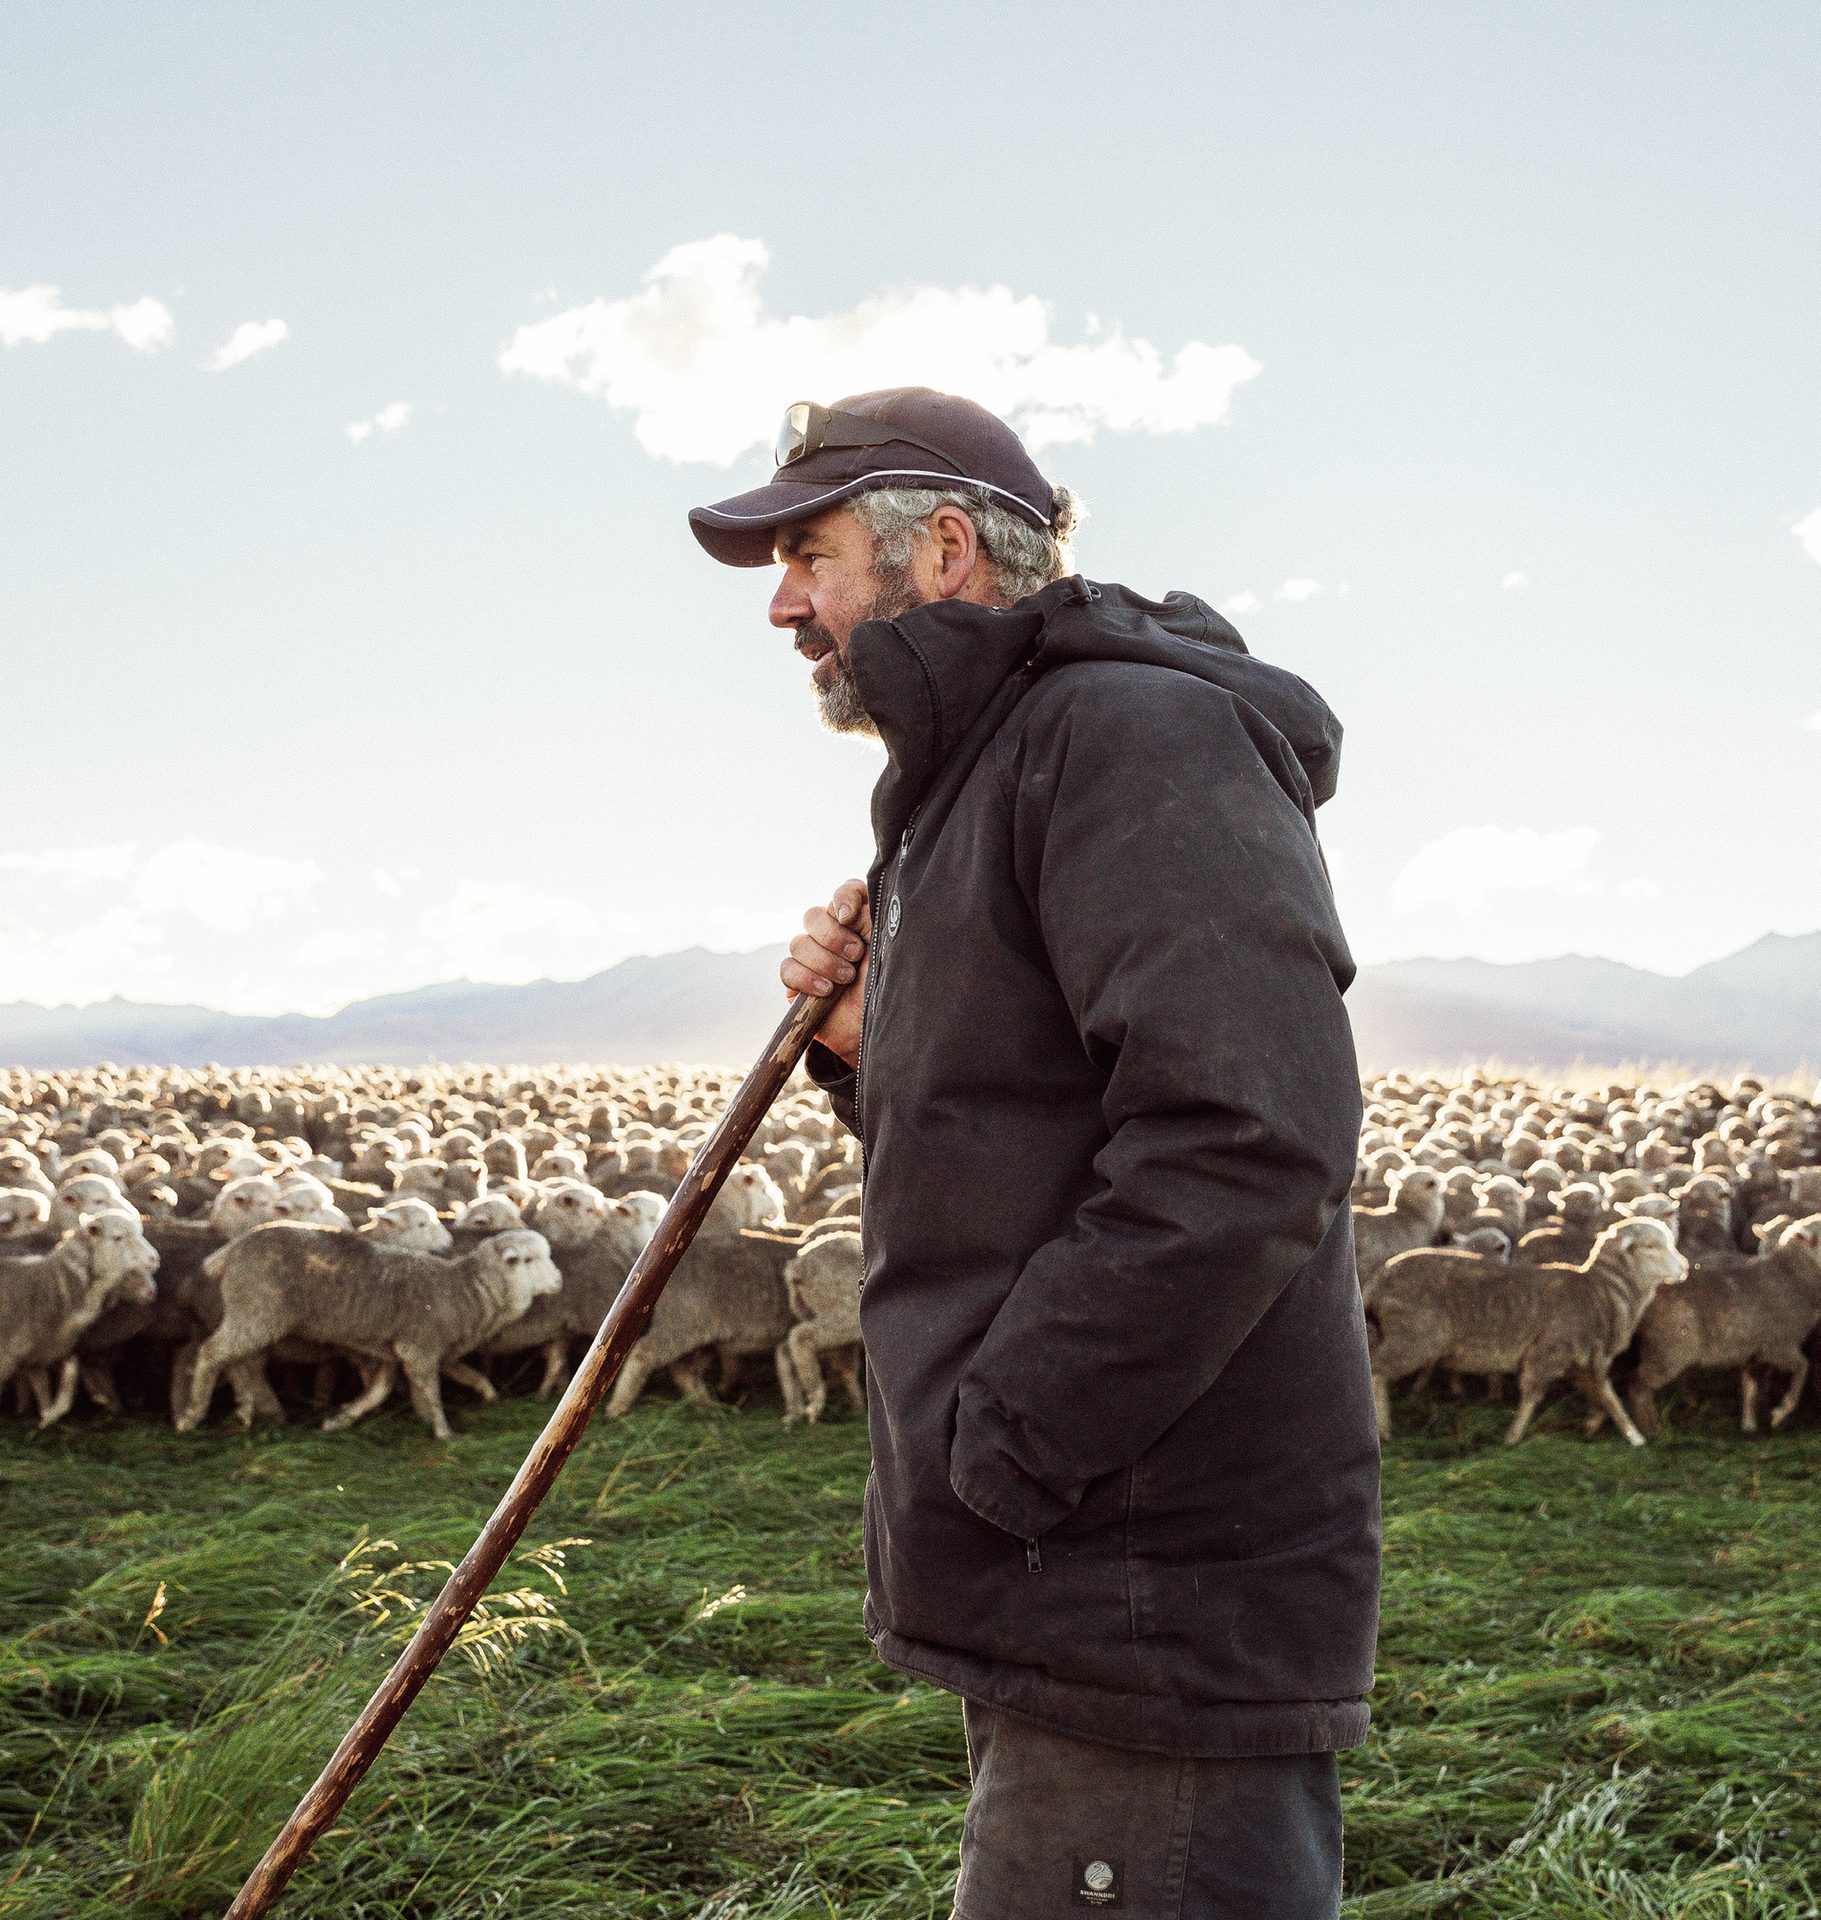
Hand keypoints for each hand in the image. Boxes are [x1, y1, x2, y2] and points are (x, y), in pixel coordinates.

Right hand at [782, 879, 870, 1066]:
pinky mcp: (798, 983)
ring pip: (798, 943)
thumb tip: (847, 908)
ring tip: (845, 979)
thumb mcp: (888, 952)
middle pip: (813, 915)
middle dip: (833, 936)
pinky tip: (826, 991)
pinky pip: (787, 968)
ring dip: (823, 961)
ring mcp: (813, 959)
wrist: (875, 1033)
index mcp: (861, 924)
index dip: (844, 897)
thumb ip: (871, 922)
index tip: (850, 916)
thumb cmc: (890, 991)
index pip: (846, 892)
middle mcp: (834, 937)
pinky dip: (806, 978)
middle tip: (856, 955)